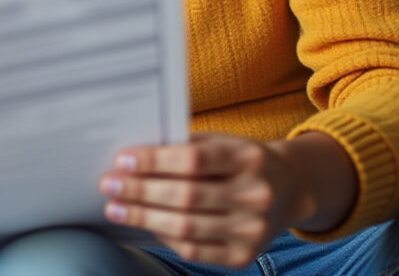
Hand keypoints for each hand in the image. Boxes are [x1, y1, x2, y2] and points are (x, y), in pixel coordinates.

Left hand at [98, 131, 351, 266]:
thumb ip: (186, 147)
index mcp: (249, 158)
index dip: (154, 161)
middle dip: (140, 191)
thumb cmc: (241, 161)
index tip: (122, 160)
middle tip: (108, 185)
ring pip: (186, 227)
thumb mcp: (224, 142)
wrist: (289, 189)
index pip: (193, 160)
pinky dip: (165, 237)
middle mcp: (256, 195)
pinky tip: (146, 225)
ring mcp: (253, 230)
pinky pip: (194, 250)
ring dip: (143, 217)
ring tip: (116, 208)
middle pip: (186, 196)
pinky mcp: (244, 256)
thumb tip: (132, 158)